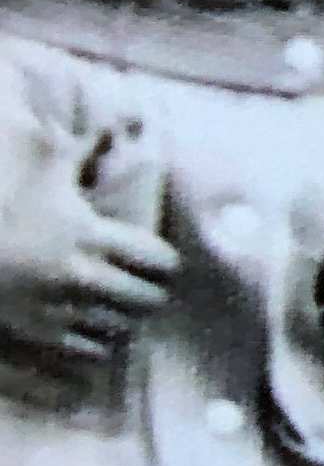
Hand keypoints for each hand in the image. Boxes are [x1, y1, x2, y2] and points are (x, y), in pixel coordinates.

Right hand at [0, 124, 174, 402]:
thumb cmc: (7, 207)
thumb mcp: (47, 171)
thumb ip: (86, 146)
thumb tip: (122, 116)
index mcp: (90, 236)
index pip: (159, 261)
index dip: (165, 263)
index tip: (161, 262)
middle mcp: (81, 275)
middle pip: (148, 299)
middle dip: (151, 293)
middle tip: (149, 289)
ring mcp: (61, 308)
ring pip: (123, 326)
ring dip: (127, 318)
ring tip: (124, 308)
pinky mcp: (42, 334)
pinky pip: (92, 349)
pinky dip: (99, 341)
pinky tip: (95, 327)